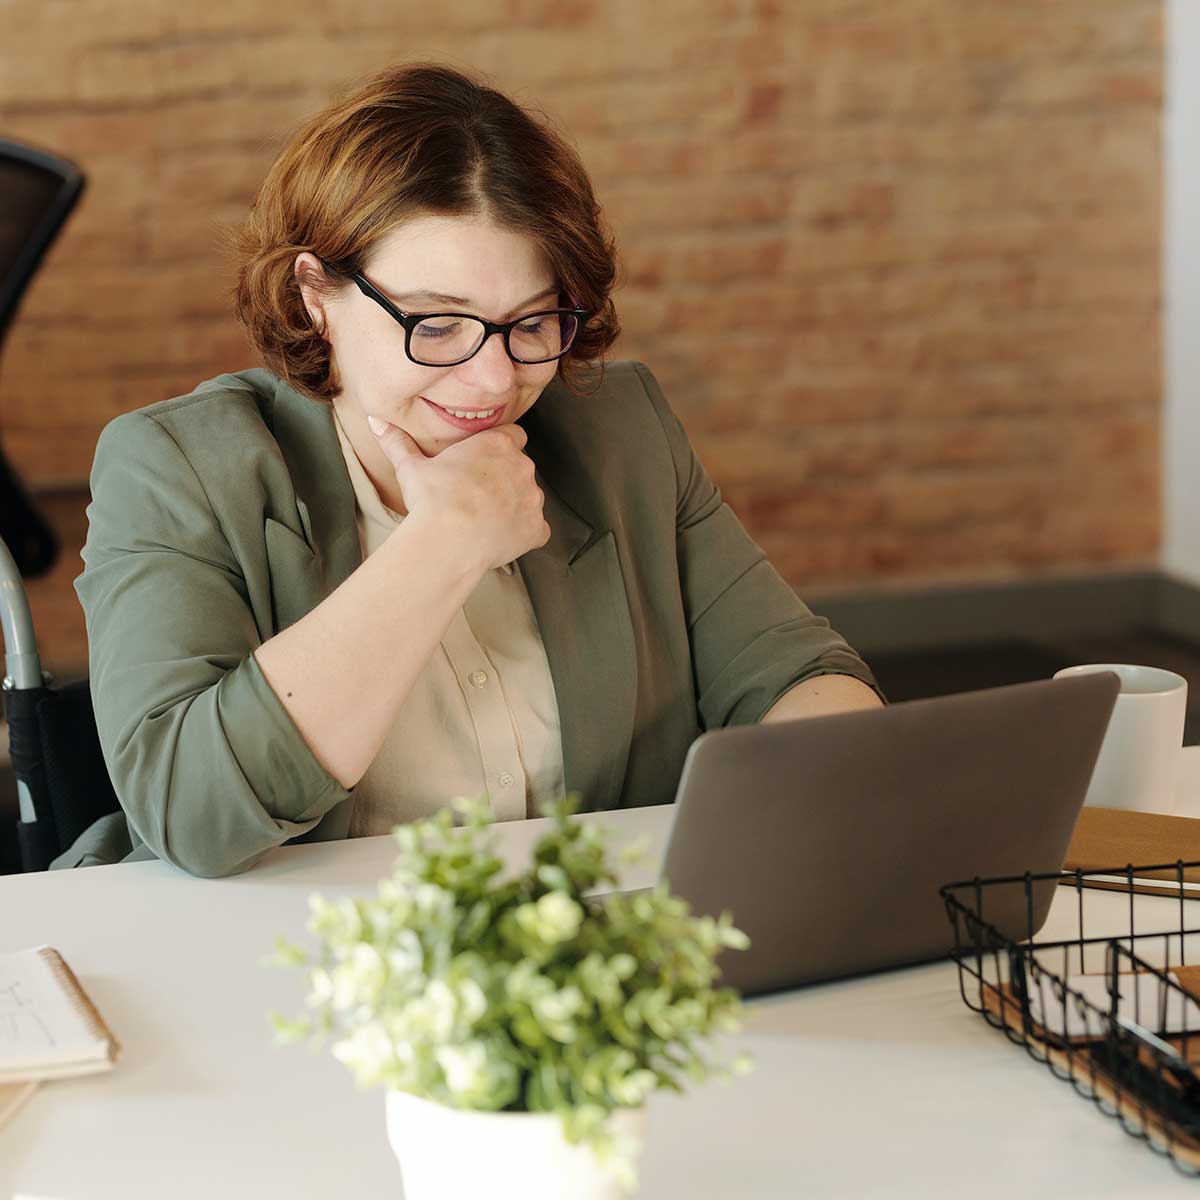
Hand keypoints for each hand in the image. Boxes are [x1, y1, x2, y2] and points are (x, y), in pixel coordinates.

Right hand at [367, 415, 549, 570]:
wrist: (449, 538)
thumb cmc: (432, 499)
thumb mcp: (410, 467)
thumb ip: (397, 443)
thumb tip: (374, 420)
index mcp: (498, 444)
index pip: (512, 437)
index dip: (498, 450)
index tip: (482, 464)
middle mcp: (522, 466)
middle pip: (520, 468)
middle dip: (505, 480)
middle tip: (477, 497)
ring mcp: (533, 498)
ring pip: (529, 498)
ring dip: (514, 506)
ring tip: (485, 521)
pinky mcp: (536, 528)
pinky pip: (536, 529)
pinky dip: (523, 534)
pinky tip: (500, 539)